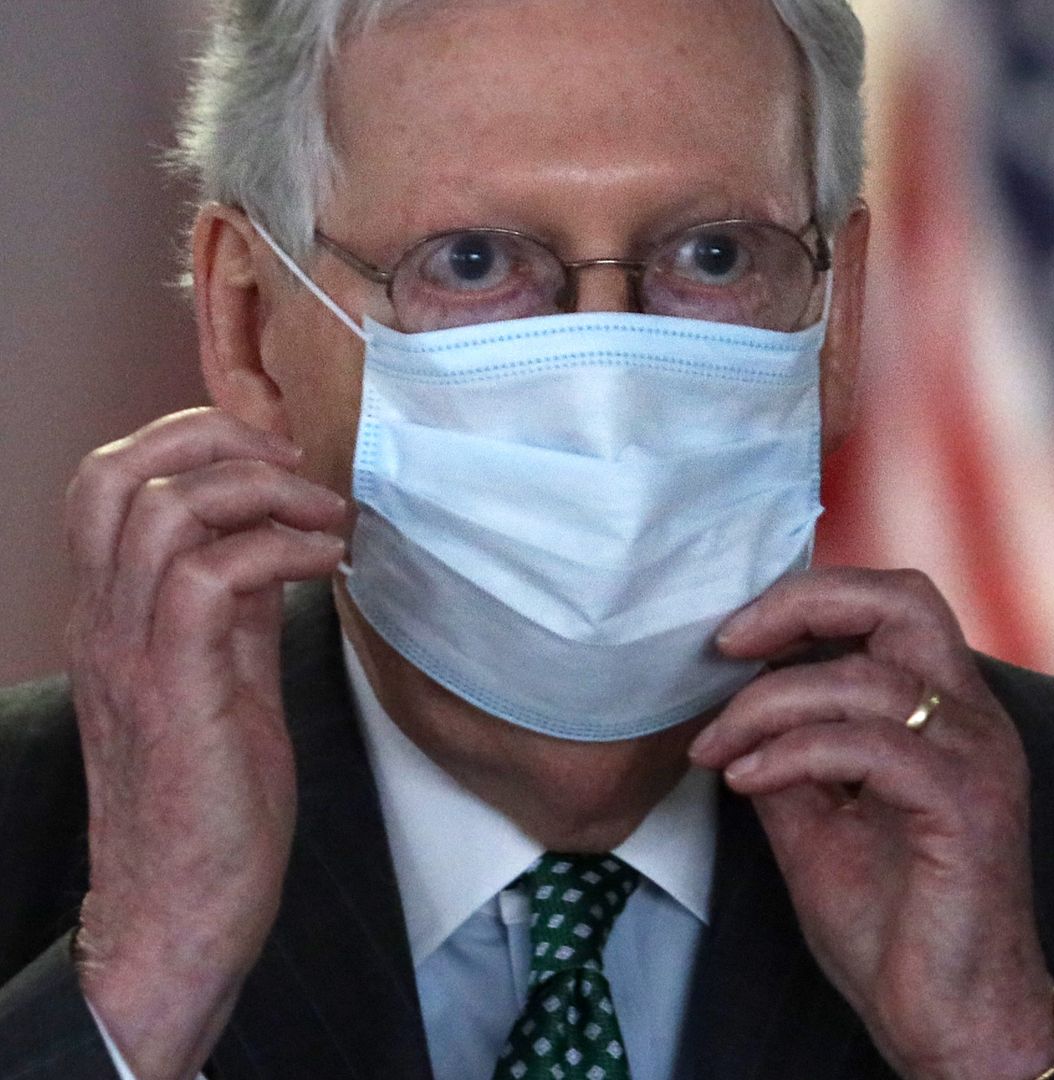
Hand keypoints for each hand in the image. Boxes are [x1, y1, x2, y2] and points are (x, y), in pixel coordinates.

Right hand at [63, 408, 347, 1079]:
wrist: (181, 909)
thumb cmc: (210, 802)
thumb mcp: (224, 677)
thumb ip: (234, 609)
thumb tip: (277, 539)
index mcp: (111, 616)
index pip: (108, 483)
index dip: (190, 441)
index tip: (279, 454)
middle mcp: (103, 623)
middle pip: (109, 473)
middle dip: (210, 437)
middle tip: (297, 461)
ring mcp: (130, 655)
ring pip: (158, 510)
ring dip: (261, 490)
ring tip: (328, 516)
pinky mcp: (176, 690)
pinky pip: (207, 577)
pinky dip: (278, 549)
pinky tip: (328, 562)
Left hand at [689, 568, 1053, 1079]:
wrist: (951, 1020)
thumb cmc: (895, 930)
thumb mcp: (818, 825)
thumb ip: (789, 756)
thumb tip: (729, 707)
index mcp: (948, 715)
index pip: (892, 604)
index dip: (808, 600)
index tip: (730, 639)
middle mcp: (974, 720)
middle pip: (903, 598)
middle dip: (801, 604)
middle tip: (725, 644)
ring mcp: (976, 758)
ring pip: (864, 677)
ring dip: (768, 703)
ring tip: (715, 748)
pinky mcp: (965, 805)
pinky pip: (867, 745)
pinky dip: (792, 751)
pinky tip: (746, 779)